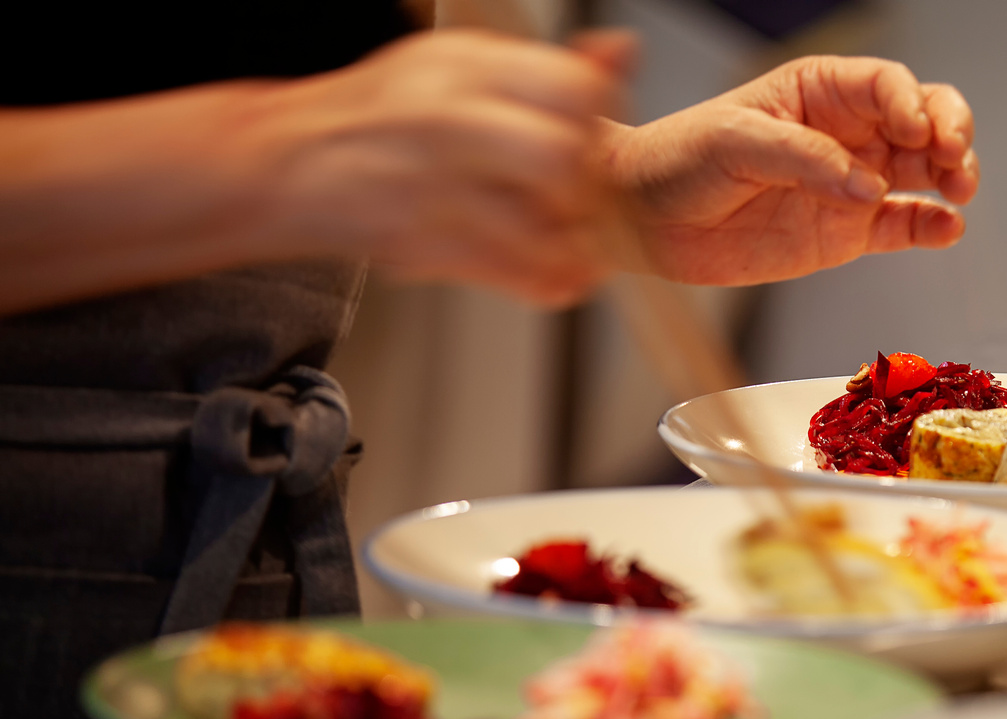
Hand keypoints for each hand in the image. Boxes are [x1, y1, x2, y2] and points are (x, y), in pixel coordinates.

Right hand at [249, 29, 632, 304]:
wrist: (286, 159)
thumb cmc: (385, 117)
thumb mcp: (461, 69)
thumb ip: (545, 71)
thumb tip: (623, 52)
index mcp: (465, 64)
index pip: (574, 86)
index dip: (599, 125)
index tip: (593, 147)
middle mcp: (446, 115)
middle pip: (562, 157)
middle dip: (587, 191)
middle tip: (583, 204)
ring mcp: (428, 181)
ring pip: (541, 226)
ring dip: (570, 246)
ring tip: (569, 245)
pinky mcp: (416, 240)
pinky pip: (509, 273)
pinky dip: (543, 281)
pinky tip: (552, 276)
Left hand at [605, 55, 977, 285]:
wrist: (645, 222)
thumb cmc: (677, 160)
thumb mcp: (732, 141)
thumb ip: (802, 158)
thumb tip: (865, 184)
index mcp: (817, 92)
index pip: (885, 85)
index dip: (912, 103)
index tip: (916, 130)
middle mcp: (845, 133)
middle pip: (921, 120)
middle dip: (948, 132)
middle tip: (953, 159)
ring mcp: (851, 184)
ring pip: (923, 171)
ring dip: (951, 177)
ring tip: (958, 192)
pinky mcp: (848, 233)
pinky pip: (904, 226)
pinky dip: (931, 227)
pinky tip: (946, 229)